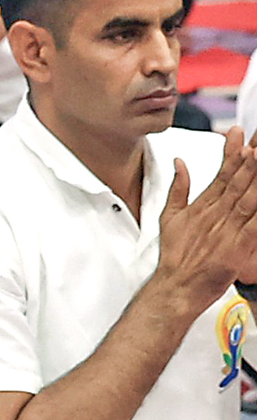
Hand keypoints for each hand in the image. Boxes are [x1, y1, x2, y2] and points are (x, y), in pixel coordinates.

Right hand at [156, 126, 256, 305]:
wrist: (175, 287)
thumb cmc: (176, 257)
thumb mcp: (170, 218)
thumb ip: (179, 189)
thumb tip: (180, 163)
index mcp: (203, 206)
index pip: (222, 172)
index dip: (233, 152)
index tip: (240, 132)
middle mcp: (216, 214)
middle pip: (238, 180)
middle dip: (250, 156)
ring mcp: (227, 230)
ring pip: (247, 197)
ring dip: (254, 176)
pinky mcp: (236, 248)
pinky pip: (253, 226)